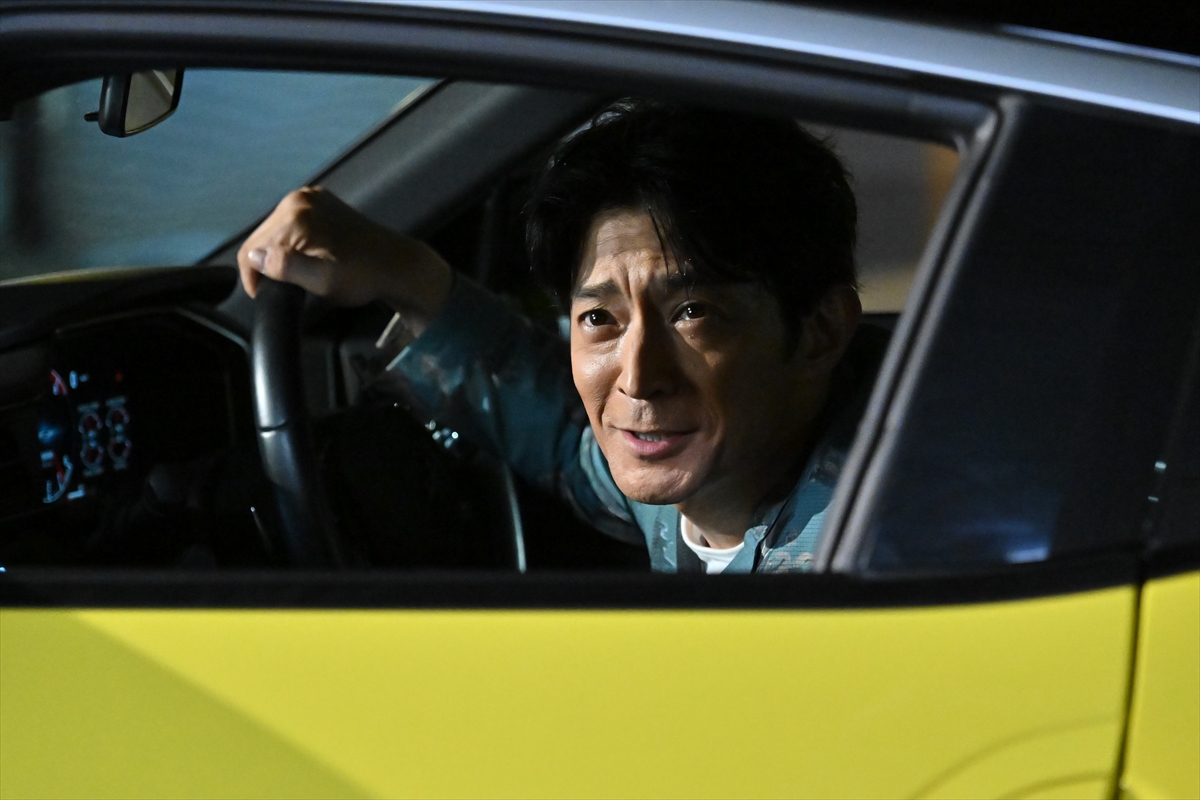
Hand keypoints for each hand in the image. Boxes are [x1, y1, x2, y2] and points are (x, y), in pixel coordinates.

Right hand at [237, 187, 452, 331]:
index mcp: (296, 215)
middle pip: (262, 236)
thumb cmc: (362, 276)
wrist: (396, 264)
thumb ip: (286, 267)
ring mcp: (312, 197)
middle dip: (264, 264)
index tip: (261, 297)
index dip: (252, 277)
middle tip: (278, 289)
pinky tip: (303, 258)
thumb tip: (255, 257)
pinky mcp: (322, 202)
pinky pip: (293, 223)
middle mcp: (300, 199)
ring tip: (290, 276)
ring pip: (276, 230)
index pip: (253, 247)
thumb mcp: (322, 280)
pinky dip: (292, 241)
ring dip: (277, 253)